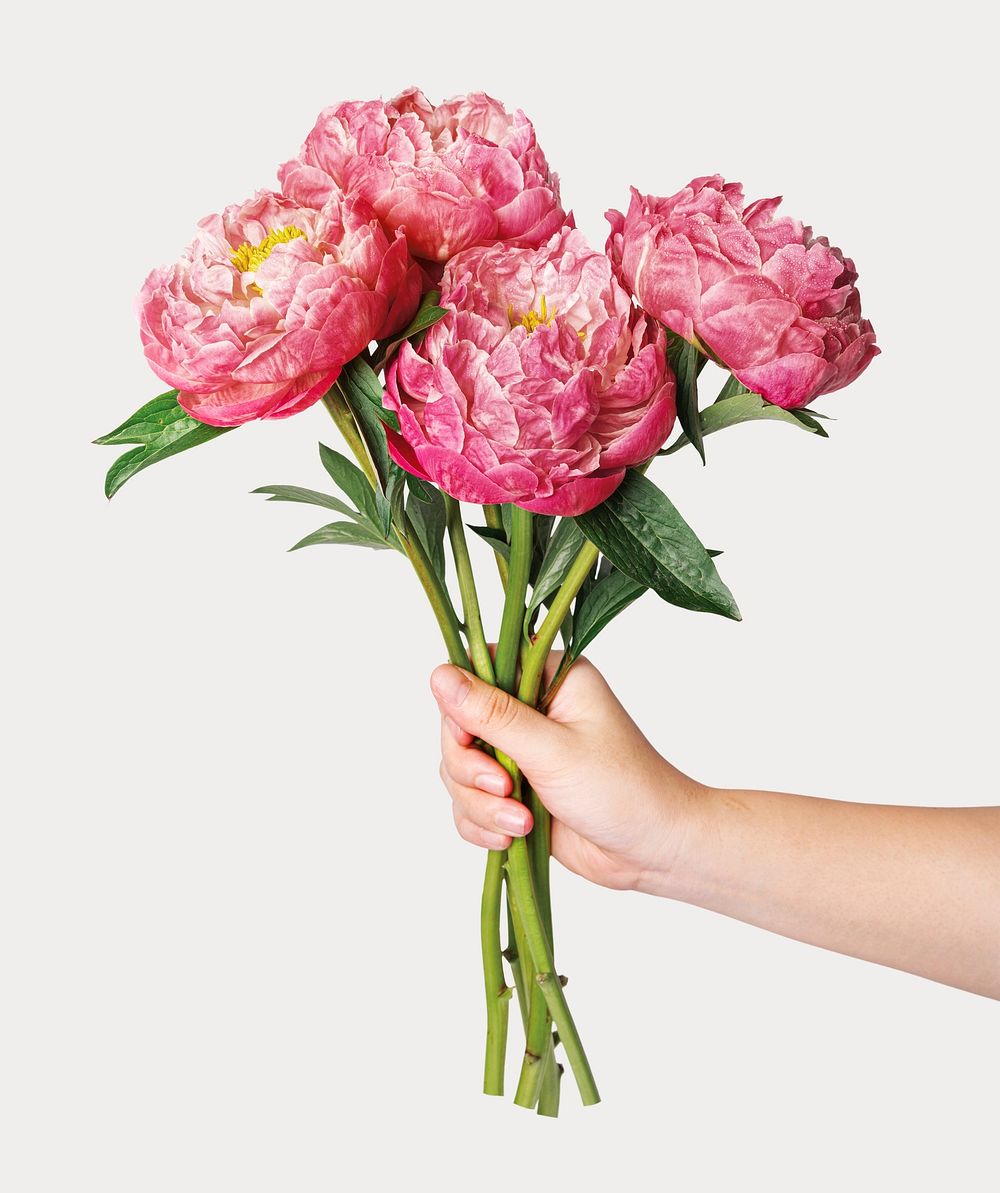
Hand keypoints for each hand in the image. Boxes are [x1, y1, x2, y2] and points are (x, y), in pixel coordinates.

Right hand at [430, 656, 701, 892]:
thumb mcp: (552, 750)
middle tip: (504, 789)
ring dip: (479, 803)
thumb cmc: (622, 790)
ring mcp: (520, 753)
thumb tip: (438, 675)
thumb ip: (492, 715)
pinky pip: (468, 803)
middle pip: (457, 726)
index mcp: (548, 677)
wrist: (655, 851)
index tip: (471, 740)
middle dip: (470, 768)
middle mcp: (530, 709)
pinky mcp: (514, 793)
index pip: (475, 672)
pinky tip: (511, 837)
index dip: (461, 709)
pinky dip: (482, 823)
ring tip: (520, 823)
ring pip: (458, 769)